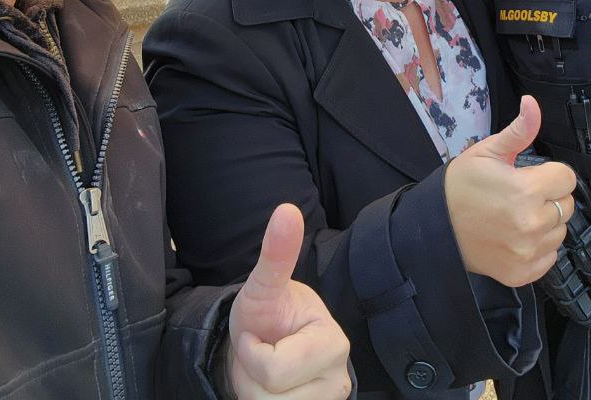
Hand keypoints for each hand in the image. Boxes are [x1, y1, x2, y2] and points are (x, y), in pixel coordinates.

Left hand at [226, 204, 351, 399]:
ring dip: (255, 394)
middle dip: (252, 376)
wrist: (266, 346)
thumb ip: (276, 254)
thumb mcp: (263, 286)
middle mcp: (340, 379)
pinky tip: (273, 390)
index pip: (273, 370)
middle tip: (262, 354)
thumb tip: (287, 210)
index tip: (259, 332)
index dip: (251, 352)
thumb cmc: (267, 316)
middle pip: (270, 398)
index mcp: (333, 342)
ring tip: (266, 372)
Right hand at [444, 95, 577, 285]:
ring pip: (559, 231)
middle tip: (520, 196)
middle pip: (566, 205)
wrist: (435, 227)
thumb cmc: (460, 187)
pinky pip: (550, 256)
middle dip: (548, 197)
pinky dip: (538, 247)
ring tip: (517, 216)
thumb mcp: (487, 152)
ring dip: (545, 223)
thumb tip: (532, 104)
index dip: (550, 173)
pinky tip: (516, 236)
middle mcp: (531, 224)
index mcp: (525, 190)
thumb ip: (519, 131)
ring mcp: (528, 251)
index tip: (531, 176)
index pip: (567, 178)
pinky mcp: (522, 273)